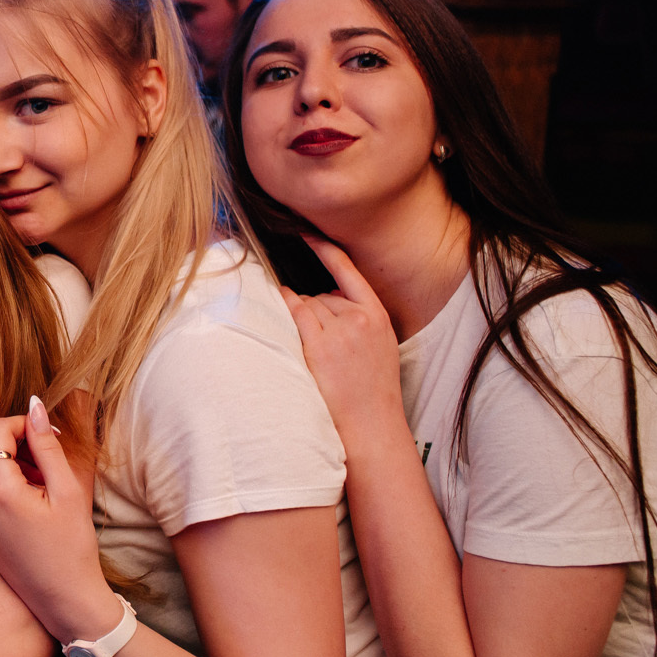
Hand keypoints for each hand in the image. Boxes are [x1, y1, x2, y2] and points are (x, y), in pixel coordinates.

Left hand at [0, 397, 121, 644]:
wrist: (62, 598)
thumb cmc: (72, 547)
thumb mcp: (68, 490)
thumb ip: (48, 444)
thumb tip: (34, 405)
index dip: (24, 423)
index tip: (50, 435)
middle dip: (12, 437)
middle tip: (46, 453)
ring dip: (5, 456)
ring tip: (41, 475)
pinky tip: (27, 492)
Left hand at [278, 235, 404, 442]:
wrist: (372, 423)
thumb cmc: (372, 389)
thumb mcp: (380, 345)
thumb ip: (359, 318)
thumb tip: (328, 298)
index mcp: (377, 315)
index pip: (348, 271)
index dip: (325, 249)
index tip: (307, 234)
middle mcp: (359, 317)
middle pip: (320, 295)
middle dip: (312, 311)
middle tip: (319, 344)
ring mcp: (339, 330)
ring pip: (305, 306)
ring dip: (299, 320)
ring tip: (312, 351)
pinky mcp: (319, 345)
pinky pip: (295, 315)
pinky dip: (283, 309)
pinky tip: (277, 309)